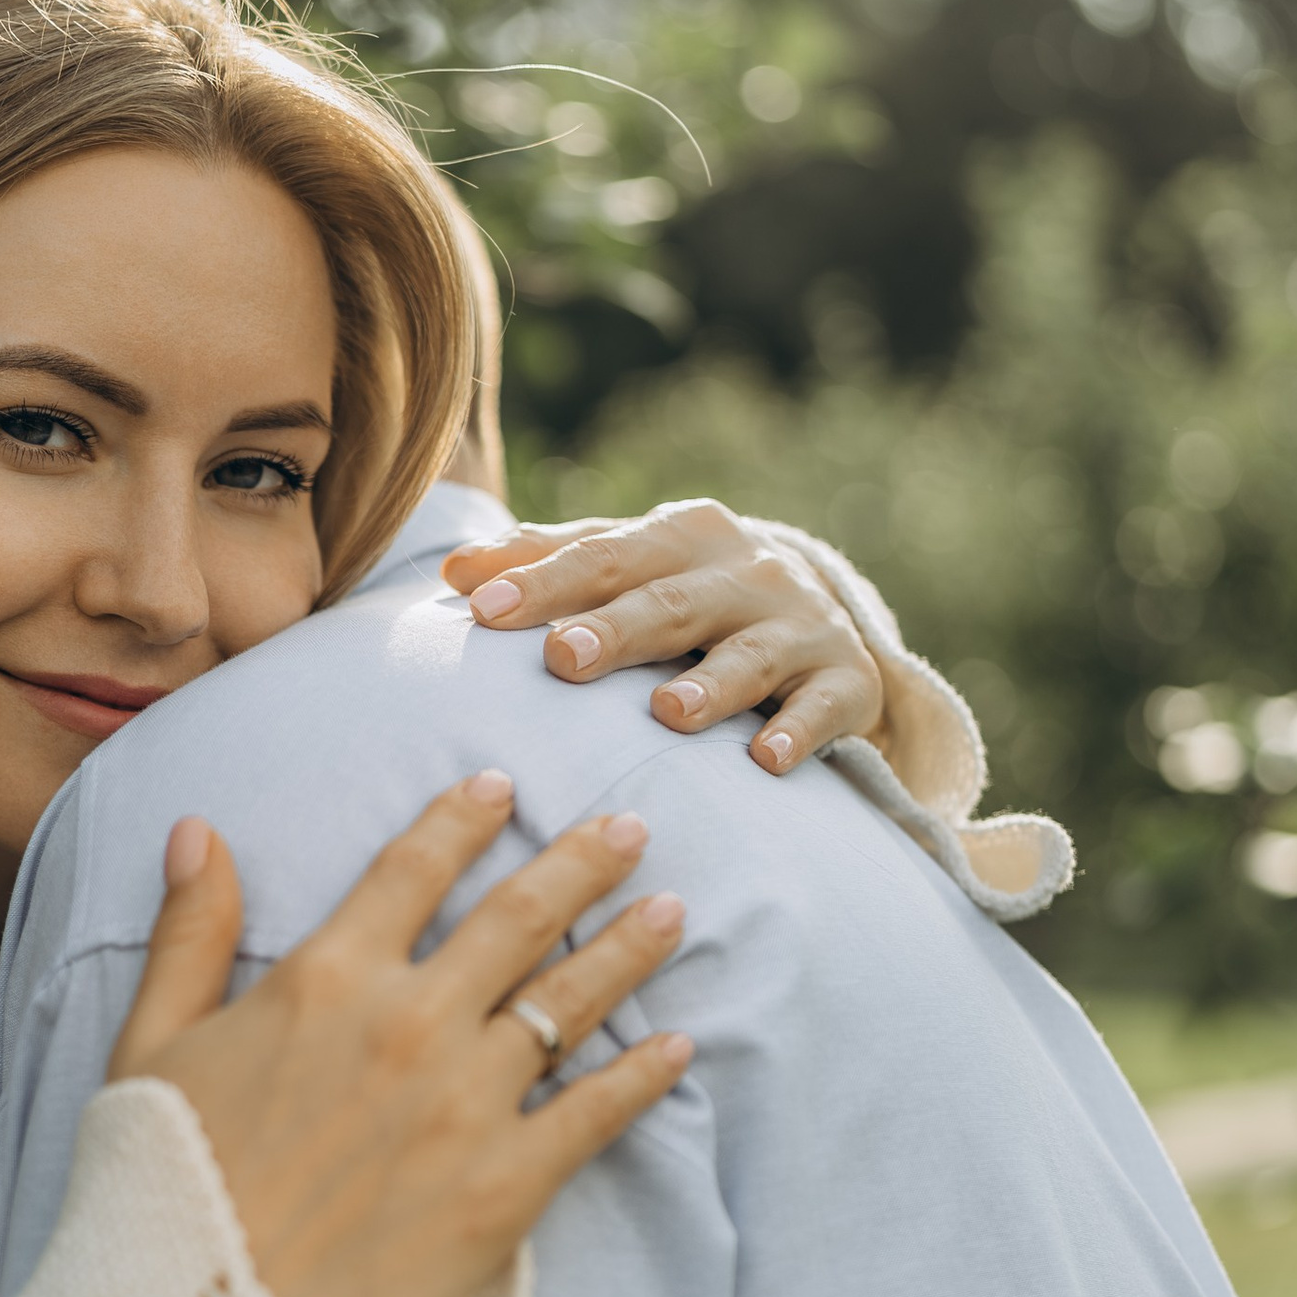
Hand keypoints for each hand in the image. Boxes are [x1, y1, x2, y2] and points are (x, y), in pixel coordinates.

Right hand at [109, 781, 692, 1296]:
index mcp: (323, 980)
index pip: (410, 870)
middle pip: (517, 918)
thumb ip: (189, 934)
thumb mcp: (152, 1047)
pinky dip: (642, 1077)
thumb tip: (199, 829)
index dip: (461, 820)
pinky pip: (594, 1114)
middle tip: (629, 828)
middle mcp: (409, 1024)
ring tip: (672, 910)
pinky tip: (677, 1049)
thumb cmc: (164, 1192)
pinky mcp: (507, 1187)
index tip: (502, 787)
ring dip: (627, 948)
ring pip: (569, 1002)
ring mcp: (467, 1104)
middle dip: (580, 864)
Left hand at [438, 498, 882, 771]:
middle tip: (562, 657)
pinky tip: (766, 761)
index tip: (481, 608)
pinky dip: (798, 732)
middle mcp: (744, 572)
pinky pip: (823, 708)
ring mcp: (800, 626)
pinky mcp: (845, 681)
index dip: (542, 580)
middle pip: (670, 602)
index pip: (601, 555)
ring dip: (711, 685)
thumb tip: (451, 571)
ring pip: (751, 654)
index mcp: (681, 535)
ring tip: (666, 712)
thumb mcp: (630, 566)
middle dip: (616, 628)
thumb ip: (547, 563)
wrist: (824, 616)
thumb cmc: (691, 593)